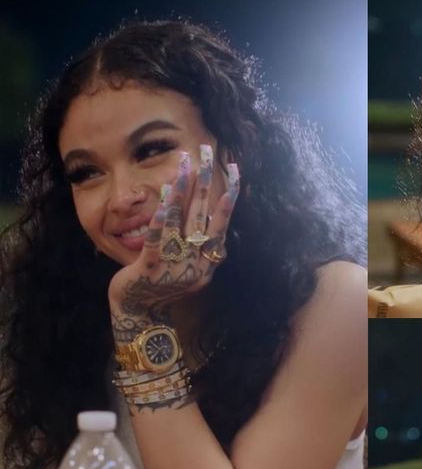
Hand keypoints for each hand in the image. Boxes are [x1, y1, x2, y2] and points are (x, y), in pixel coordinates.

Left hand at [108, 146, 239, 333]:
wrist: (139, 315)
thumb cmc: (161, 289)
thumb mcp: (189, 271)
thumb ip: (199, 249)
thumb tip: (207, 222)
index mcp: (208, 263)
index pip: (221, 224)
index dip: (229, 196)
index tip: (235, 171)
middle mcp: (196, 264)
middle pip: (203, 216)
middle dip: (206, 181)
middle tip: (208, 152)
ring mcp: (175, 266)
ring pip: (182, 222)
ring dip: (184, 189)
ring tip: (186, 163)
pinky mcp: (150, 268)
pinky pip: (158, 237)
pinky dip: (162, 216)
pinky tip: (164, 196)